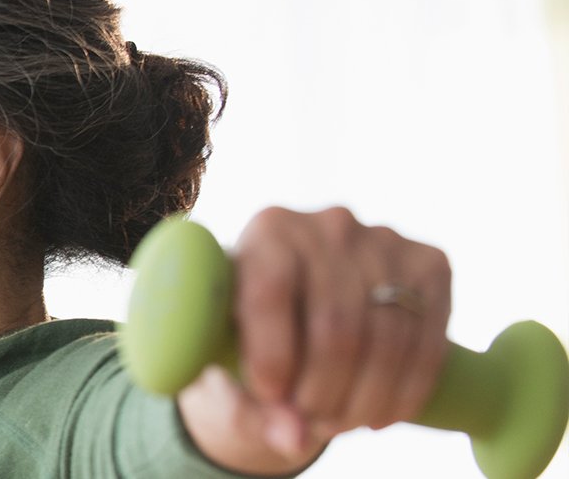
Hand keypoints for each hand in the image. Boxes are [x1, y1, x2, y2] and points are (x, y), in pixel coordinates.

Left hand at [178, 206, 452, 474]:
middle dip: (324, 391)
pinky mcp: (431, 265)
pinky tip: (380, 416)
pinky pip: (428, 341)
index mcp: (267, 230)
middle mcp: (328, 225)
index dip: (271, 356)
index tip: (272, 399)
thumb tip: (293, 439)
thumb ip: (252, 402)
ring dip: (365, 399)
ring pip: (388, 339)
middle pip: (336, 325)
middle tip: (310, 423)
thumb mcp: (234, 361)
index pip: (270, 293)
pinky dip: (407, 392)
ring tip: (339, 424)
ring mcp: (386, 241)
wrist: (306, 304)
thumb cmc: (253, 332)